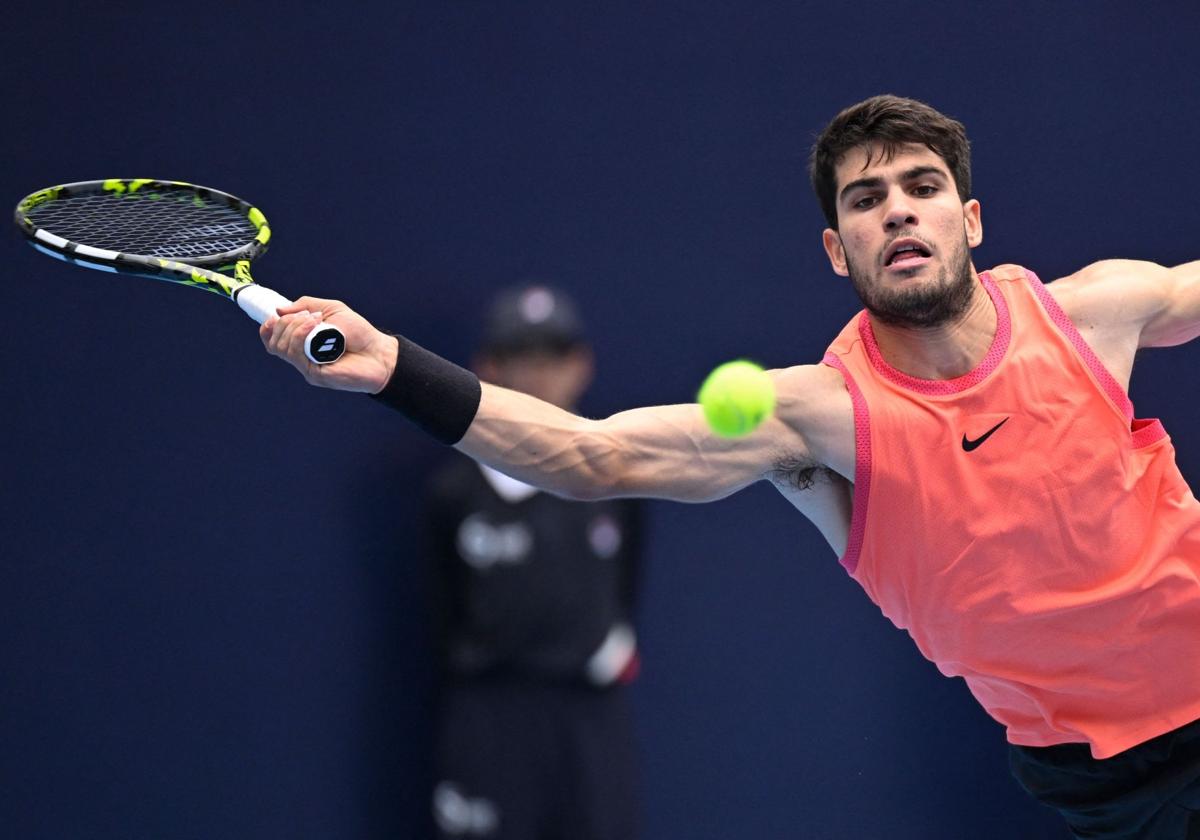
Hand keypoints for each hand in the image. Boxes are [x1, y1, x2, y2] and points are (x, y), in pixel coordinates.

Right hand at [259, 296, 397, 392]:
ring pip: (282, 347)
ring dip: (295, 327)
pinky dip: (301, 335)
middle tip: (309, 315)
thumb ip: (305, 306)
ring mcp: (306, 366)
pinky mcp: (314, 374)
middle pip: (274, 342)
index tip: (274, 316)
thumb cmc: (358, 333)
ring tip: (316, 319)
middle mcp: (301, 357)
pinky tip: (316, 325)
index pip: (272, 340)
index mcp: (302, 343)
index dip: (267, 328)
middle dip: (285, 323)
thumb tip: (278, 310)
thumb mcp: (330, 309)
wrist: (379, 352)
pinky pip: (297, 355)